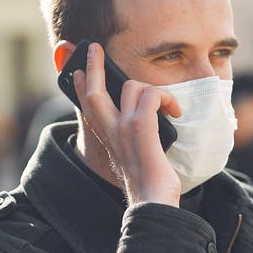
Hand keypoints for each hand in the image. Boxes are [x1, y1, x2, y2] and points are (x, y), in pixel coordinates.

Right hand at [72, 42, 181, 205]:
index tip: (77, 72)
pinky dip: (167, 98)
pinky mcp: (141, 128)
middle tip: (94, 48)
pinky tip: (175, 111)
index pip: (88, 107)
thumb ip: (134, 142)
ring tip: (169, 107)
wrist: (152, 204)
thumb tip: (150, 130)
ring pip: (133, 86)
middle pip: (94, 90)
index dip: (81, 87)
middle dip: (93, 65)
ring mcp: (124, 128)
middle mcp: (111, 131)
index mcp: (109, 139)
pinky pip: (152, 95)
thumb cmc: (149, 187)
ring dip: (155, 91)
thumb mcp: (135, 159)